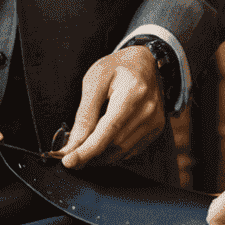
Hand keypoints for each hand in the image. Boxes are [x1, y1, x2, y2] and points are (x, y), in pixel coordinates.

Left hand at [60, 46, 167, 168]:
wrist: (146, 63)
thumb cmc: (117, 68)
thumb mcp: (95, 80)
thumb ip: (85, 112)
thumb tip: (74, 142)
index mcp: (132, 92)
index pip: (109, 129)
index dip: (88, 149)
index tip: (69, 161)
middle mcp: (148, 109)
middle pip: (114, 143)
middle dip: (89, 154)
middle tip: (69, 157)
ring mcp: (155, 121)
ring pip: (122, 151)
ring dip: (100, 157)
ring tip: (82, 153)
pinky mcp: (155, 129)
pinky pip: (131, 150)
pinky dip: (113, 153)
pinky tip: (101, 147)